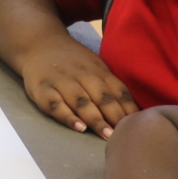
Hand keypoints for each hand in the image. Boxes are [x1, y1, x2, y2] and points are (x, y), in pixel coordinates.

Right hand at [18, 39, 136, 136]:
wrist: (39, 43)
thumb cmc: (73, 61)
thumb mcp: (95, 66)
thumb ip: (111, 87)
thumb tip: (134, 113)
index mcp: (98, 70)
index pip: (118, 90)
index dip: (128, 108)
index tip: (138, 126)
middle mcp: (82, 75)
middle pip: (102, 96)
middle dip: (115, 115)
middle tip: (124, 134)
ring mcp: (61, 82)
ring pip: (81, 101)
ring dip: (95, 118)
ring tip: (106, 135)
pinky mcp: (42, 89)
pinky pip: (55, 104)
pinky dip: (67, 116)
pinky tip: (79, 127)